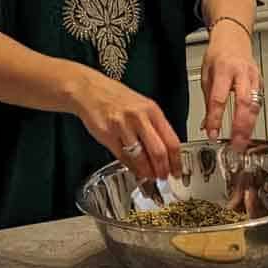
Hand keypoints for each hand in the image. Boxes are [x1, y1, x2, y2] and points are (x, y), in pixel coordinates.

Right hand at [69, 67, 181, 181]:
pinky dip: (131, 167)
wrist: (90, 90)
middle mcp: (139, 118)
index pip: (171, 140)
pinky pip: (123, 157)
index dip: (176, 161)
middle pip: (158, 152)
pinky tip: (135, 169)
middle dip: (163, 170)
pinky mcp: (107, 135)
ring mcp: (122, 127)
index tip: (177, 170)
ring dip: (147, 171)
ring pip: (140, 158)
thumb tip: (166, 150)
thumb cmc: (117, 98)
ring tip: (149, 175)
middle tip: (164, 177)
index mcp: (152, 110)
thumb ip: (154, 125)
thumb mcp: (143, 105)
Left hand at [201, 29, 262, 145]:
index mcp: (224, 69)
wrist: (234, 38)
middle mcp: (241, 74)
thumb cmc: (218, 54)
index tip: (212, 133)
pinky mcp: (260, 83)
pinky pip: (259, 103)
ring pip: (255, 105)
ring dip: (249, 127)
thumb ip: (208, 101)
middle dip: (240, 127)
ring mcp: (254, 78)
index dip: (216, 118)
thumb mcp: (206, 75)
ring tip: (242, 143)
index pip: (219, 98)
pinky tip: (249, 130)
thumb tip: (206, 125)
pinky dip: (253, 119)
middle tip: (235, 144)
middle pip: (243, 103)